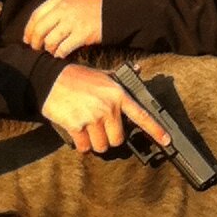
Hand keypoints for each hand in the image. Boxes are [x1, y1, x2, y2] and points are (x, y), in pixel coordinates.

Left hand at [23, 0, 106, 56]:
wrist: (116, 10)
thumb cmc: (95, 5)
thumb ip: (57, 7)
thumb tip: (40, 25)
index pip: (36, 15)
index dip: (29, 29)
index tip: (27, 38)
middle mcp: (64, 8)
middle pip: (40, 29)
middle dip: (35, 42)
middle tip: (36, 48)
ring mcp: (73, 21)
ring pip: (50, 40)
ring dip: (48, 49)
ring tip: (51, 51)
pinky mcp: (82, 34)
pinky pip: (63, 48)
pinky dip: (59, 53)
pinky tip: (61, 54)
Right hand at [42, 64, 169, 156]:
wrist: (50, 80)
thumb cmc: (77, 77)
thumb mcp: (101, 74)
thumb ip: (120, 76)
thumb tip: (139, 68)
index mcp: (117, 95)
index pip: (141, 115)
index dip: (155, 130)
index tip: (167, 140)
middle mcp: (108, 107)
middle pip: (118, 140)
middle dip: (109, 138)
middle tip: (100, 129)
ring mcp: (92, 117)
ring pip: (101, 146)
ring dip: (94, 143)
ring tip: (87, 129)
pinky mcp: (76, 126)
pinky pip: (84, 147)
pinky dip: (81, 145)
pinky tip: (77, 132)